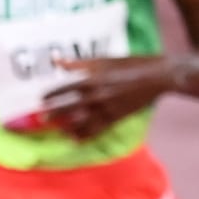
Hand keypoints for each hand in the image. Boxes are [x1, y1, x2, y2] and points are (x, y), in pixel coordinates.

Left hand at [39, 55, 172, 141]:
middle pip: (68, 108)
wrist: (157, 76)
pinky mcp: (116, 118)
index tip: (41, 98)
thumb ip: (79, 63)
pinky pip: (96, 130)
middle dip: (53, 114)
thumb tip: (57, 60)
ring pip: (80, 121)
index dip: (51, 95)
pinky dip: (84, 135)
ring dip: (65, 126)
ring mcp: (106, 109)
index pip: (64, 89)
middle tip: (40, 119)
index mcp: (92, 79)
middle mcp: (96, 96)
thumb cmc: (131, 64)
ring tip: (56, 129)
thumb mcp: (104, 59)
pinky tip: (75, 139)